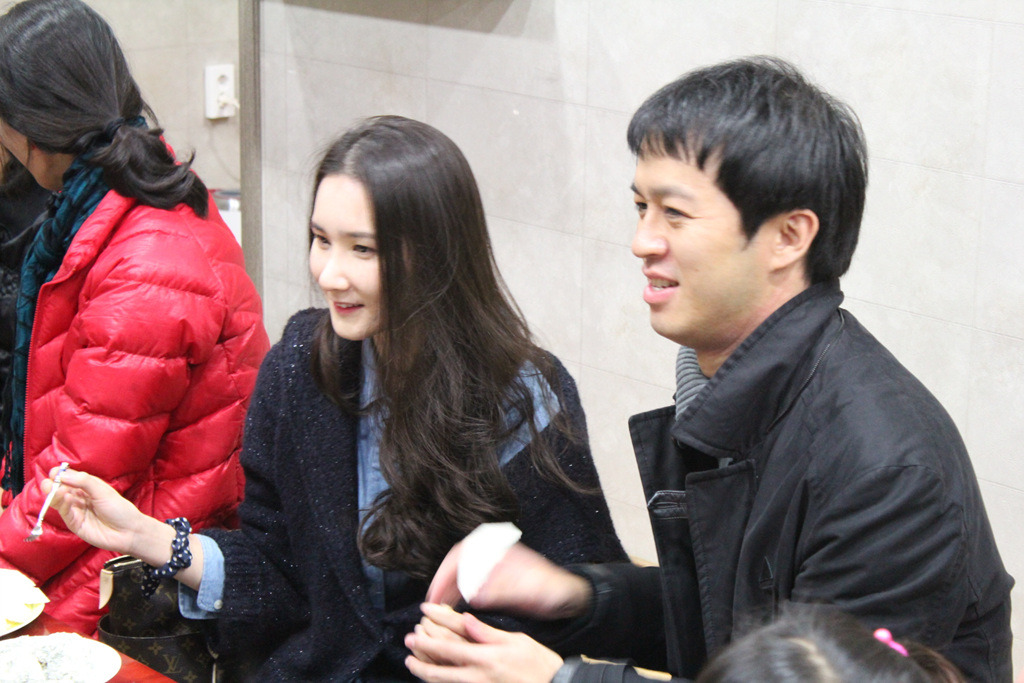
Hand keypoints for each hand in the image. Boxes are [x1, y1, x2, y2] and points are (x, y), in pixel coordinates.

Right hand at [45, 467, 156, 556]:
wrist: (127, 531)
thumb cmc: (118, 508)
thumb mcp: (102, 491)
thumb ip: (84, 481)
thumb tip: (63, 474)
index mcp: (88, 487)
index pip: (70, 478)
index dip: (61, 475)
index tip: (55, 472)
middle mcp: (79, 498)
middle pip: (61, 489)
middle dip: (53, 485)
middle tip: (49, 483)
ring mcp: (76, 511)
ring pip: (60, 501)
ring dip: (54, 495)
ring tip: (53, 489)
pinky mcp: (74, 523)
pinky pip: (64, 513)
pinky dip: (62, 505)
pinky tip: (64, 498)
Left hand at [405, 603, 562, 682]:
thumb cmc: (539, 664)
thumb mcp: (516, 641)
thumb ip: (487, 633)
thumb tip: (466, 620)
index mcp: (487, 655)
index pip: (452, 637)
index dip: (435, 622)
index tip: (424, 610)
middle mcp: (478, 674)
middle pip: (440, 662)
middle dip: (421, 650)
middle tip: (408, 639)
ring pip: (441, 679)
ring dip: (423, 669)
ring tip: (411, 660)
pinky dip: (438, 681)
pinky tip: (431, 677)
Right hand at [427, 541, 591, 619]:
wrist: (568, 595)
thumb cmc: (550, 589)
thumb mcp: (525, 590)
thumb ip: (498, 591)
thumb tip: (472, 594)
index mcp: (498, 551)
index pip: (461, 554)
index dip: (444, 573)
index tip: (435, 591)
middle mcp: (493, 555)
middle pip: (458, 563)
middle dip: (442, 581)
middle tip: (431, 602)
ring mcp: (494, 567)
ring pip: (463, 574)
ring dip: (449, 589)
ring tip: (438, 607)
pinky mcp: (497, 579)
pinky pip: (472, 583)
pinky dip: (461, 593)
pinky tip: (456, 606)